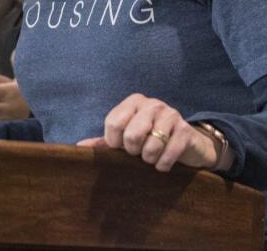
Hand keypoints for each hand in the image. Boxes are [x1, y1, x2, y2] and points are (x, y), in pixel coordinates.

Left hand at [76, 93, 226, 172]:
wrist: (187, 143)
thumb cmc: (150, 140)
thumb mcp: (127, 138)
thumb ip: (104, 142)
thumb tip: (79, 147)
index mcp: (134, 102)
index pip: (113, 124)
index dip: (115, 143)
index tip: (122, 147)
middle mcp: (152, 104)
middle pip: (131, 135)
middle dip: (133, 152)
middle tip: (139, 153)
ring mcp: (171, 115)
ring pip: (151, 146)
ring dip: (150, 160)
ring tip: (152, 158)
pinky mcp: (186, 130)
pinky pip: (170, 152)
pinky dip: (163, 164)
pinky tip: (163, 165)